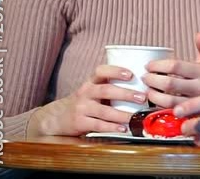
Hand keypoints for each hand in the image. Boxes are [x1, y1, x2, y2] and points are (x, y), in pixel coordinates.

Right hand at [27, 65, 143, 136]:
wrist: (56, 117)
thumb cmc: (83, 102)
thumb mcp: (92, 90)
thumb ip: (110, 87)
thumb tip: (142, 87)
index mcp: (91, 82)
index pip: (101, 71)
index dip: (116, 71)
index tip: (131, 74)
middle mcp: (85, 92)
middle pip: (106, 90)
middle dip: (126, 94)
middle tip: (142, 97)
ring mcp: (82, 108)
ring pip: (104, 110)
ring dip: (122, 114)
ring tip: (135, 117)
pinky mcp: (79, 122)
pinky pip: (98, 124)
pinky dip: (112, 127)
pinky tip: (123, 128)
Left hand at [143, 33, 199, 108]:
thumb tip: (199, 35)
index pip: (175, 66)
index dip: (158, 65)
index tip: (149, 66)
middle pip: (169, 84)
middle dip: (152, 80)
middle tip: (145, 77)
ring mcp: (197, 104)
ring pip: (168, 101)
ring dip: (153, 95)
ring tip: (148, 90)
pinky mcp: (192, 117)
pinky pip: (171, 112)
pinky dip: (159, 107)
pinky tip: (155, 101)